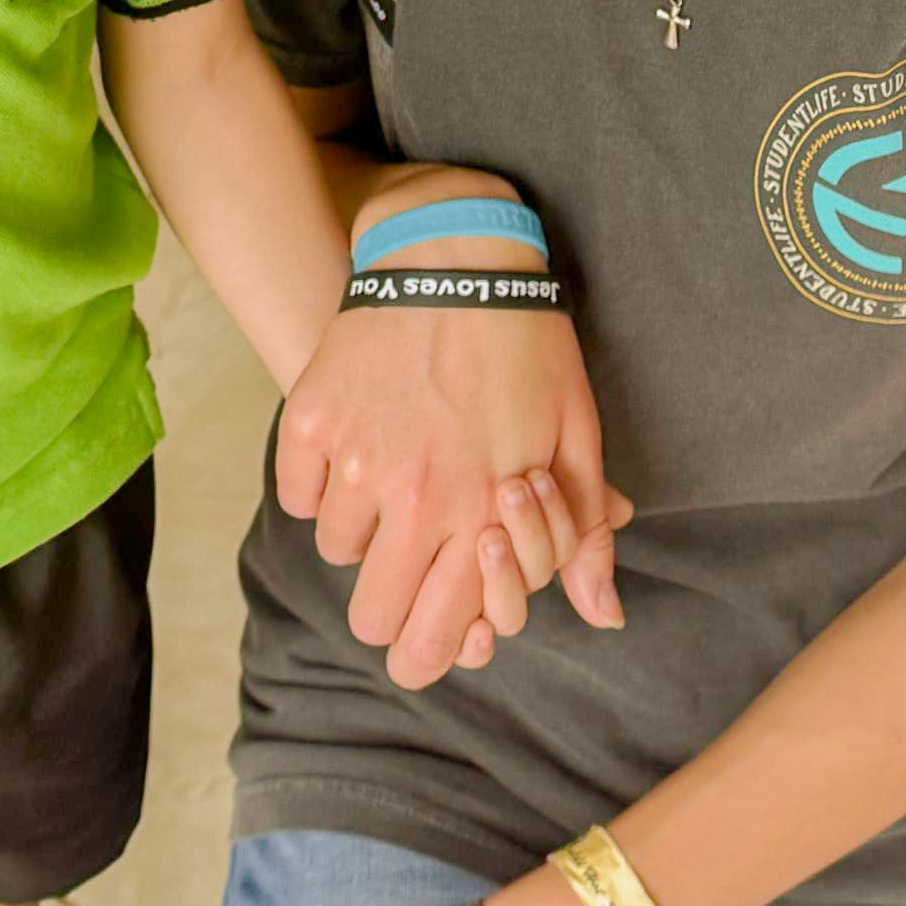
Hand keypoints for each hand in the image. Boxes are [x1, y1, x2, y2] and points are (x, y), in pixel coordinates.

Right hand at [276, 283, 628, 691]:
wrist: (454, 252)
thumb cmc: (527, 345)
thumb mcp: (576, 435)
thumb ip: (584, 533)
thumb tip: (603, 616)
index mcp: (485, 513)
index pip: (438, 636)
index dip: (432, 654)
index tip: (433, 637)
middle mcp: (417, 499)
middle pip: (373, 619)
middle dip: (391, 612)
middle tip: (406, 574)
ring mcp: (357, 462)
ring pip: (340, 552)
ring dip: (365, 532)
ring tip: (394, 479)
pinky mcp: (312, 423)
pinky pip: (302, 496)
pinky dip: (323, 486)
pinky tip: (357, 447)